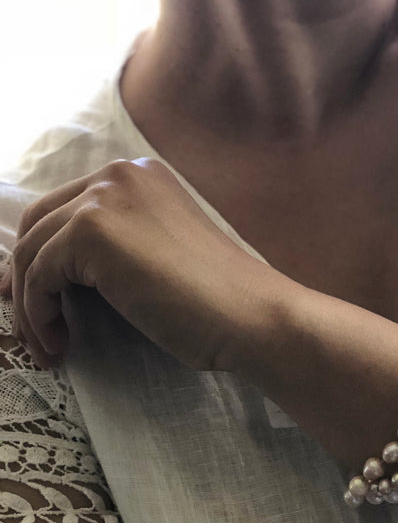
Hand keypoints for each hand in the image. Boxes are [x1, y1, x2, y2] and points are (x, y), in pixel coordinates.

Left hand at [0, 158, 275, 371]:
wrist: (248, 314)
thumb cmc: (215, 300)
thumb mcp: (160, 253)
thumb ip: (118, 244)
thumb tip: (52, 268)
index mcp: (140, 175)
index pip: (66, 208)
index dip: (42, 254)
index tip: (37, 299)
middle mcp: (118, 174)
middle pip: (38, 223)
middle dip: (24, 278)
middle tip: (30, 327)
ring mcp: (103, 197)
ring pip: (30, 251)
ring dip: (29, 306)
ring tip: (48, 348)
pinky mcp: (90, 231)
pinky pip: (37, 276)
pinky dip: (38, 314)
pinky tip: (60, 344)